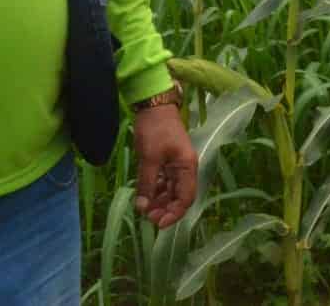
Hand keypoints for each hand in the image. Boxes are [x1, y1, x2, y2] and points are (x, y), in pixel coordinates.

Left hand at [132, 105, 196, 227]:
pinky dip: (155, 190)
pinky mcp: (165, 161)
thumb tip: (143, 208)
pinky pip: (163, 182)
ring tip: (144, 208)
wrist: (153, 105)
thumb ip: (147, 184)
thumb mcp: (150, 158)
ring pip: (170, 191)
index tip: (158, 224)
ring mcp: (175, 164)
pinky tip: (144, 196)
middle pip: (178, 196)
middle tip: (147, 217)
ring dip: (159, 201)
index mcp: (187, 167)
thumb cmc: (155, 129)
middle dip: (165, 209)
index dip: (174, 213)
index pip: (186, 198)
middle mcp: (184, 168)